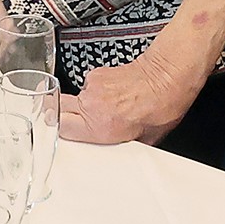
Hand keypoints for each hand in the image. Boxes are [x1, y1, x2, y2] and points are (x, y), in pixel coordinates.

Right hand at [62, 55, 200, 146]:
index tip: (65, 136)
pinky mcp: (97, 73)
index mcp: (99, 126)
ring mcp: (92, 87)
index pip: (60, 129)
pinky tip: (112, 94)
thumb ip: (120, 145)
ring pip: (74, 98)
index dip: (59, 133)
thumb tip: (117, 150)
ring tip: (104, 108)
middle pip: (56, 110)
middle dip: (63, 116)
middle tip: (78, 122)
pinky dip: (96, 91)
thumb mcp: (143, 141)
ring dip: (83, 105)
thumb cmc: (162, 106)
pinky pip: (88, 86)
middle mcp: (90, 105)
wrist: (167, 77)